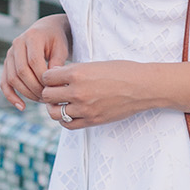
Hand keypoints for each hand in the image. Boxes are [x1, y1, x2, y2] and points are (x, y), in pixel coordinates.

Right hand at [0, 14, 71, 109]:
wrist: (47, 30)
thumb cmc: (57, 40)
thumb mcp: (61, 48)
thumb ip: (57, 63)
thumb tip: (53, 83)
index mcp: (32, 37)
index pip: (34, 61)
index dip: (43, 78)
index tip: (55, 88)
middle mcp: (17, 44)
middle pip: (21, 71)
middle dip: (35, 87)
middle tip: (49, 98)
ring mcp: (10, 54)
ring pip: (12, 78)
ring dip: (26, 93)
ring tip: (41, 101)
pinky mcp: (7, 64)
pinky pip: (4, 82)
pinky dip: (11, 96)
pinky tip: (22, 107)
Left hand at [40, 60, 157, 128]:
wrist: (143, 87)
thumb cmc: (122, 71)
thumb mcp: (95, 64)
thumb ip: (75, 71)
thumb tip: (57, 77)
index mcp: (78, 73)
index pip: (47, 77)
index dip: (49, 76)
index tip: (54, 77)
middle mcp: (78, 91)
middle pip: (47, 95)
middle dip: (49, 92)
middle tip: (55, 90)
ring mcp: (84, 108)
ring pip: (54, 112)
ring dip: (54, 107)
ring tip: (60, 103)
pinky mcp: (92, 120)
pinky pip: (67, 125)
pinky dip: (64, 119)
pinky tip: (69, 113)